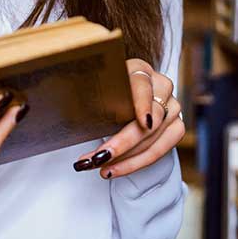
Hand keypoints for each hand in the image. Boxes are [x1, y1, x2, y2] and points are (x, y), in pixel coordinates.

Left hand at [72, 58, 183, 178]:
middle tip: (98, 157)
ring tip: (100, 168)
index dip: (142, 103)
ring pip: (154, 138)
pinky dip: (136, 163)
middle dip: (123, 142)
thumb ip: (88, 92)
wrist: (119, 97)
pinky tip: (114, 170)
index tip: (141, 122)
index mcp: (139, 69)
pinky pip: (161, 150)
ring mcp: (172, 107)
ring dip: (126, 158)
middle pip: (149, 118)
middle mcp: (161, 85)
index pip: (142, 84)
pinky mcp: (175, 127)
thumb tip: (62, 101)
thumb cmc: (102, 91)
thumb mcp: (94, 86)